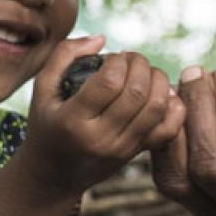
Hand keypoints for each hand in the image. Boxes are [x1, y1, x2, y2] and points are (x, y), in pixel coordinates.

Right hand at [16, 36, 185, 196]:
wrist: (52, 175)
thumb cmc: (46, 123)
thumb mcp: (42, 88)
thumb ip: (65, 55)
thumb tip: (102, 39)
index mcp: (72, 121)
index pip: (109, 83)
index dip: (117, 61)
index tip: (112, 57)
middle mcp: (100, 139)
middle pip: (138, 93)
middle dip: (140, 65)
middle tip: (131, 59)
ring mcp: (121, 149)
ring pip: (157, 108)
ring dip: (158, 80)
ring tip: (145, 73)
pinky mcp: (136, 154)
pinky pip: (169, 129)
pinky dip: (173, 106)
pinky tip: (159, 93)